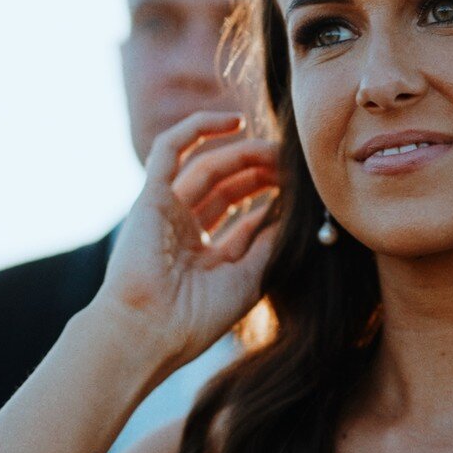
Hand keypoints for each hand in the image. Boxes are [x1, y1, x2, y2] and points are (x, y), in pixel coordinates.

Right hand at [92, 110, 280, 379]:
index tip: (302, 188)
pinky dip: (200, 128)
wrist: (150, 331)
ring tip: (275, 149)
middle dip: (261, 173)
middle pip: (228, 187)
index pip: (243, 215)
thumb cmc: (196, 318)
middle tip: (293, 163)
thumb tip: (297, 210)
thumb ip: (270, 241)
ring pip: (208, 167)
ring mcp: (166, 211)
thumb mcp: (249, 278)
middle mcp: (183, 230)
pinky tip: (236, 121)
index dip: (272, 198)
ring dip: (243, 153)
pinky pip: (172, 148)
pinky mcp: (150, 195)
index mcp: (205, 255)